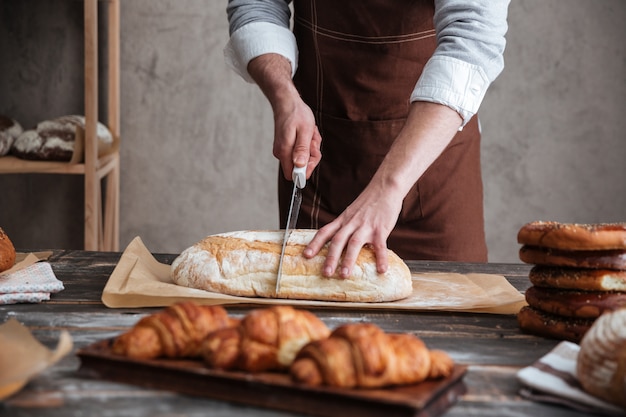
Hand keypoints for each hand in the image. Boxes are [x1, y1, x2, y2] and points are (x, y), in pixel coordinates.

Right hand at [247, 54, 320, 176]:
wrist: (286, 101)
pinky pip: (301, 151)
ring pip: (302, 159)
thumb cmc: (297, 114)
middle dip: (311, 155)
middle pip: (300, 168)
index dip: (306, 170)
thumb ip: (302, 150)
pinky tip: (307, 133)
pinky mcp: (286, 146)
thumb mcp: (305, 131)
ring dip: (310, 147)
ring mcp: (283, 150)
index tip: (312, 155)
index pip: (293, 176)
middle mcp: (281, 153)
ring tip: (309, 133)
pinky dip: (307, 143)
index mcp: (284, 151)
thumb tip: (300, 167)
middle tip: (312, 140)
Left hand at [303, 101, 462, 276]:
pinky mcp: (381, 228)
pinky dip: (380, 258)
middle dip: (330, 257)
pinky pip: (380, 245)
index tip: (306, 256)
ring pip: (354, 243)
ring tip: (344, 274)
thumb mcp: (352, 212)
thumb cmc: (370, 201)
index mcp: (343, 220)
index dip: (315, 244)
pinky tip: (381, 270)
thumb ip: (346, 225)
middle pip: (337, 240)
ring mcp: (366, 226)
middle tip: (326, 273)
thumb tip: (341, 243)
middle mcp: (351, 223)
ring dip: (348, 260)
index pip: (325, 232)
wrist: (385, 186)